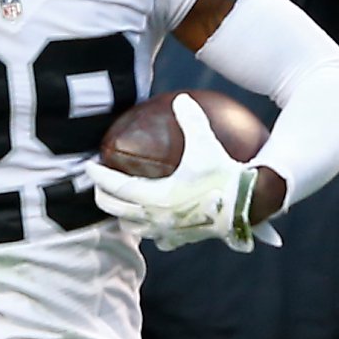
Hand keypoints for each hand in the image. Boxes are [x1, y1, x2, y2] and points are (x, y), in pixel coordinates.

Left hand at [86, 95, 260, 251]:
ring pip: (135, 228)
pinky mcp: (183, 239)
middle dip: (103, 198)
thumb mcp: (206, 144)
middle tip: (98, 185)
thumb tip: (181, 99)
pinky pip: (159, 239)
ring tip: (123, 205)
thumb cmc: (225, 176)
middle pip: (117, 211)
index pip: (116, 187)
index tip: (88, 166)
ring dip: (125, 216)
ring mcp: (168, 232)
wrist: (250, 206)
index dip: (99, 176)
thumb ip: (191, 120)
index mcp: (155, 197)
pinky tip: (156, 223)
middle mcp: (156, 219)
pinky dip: (152, 230)